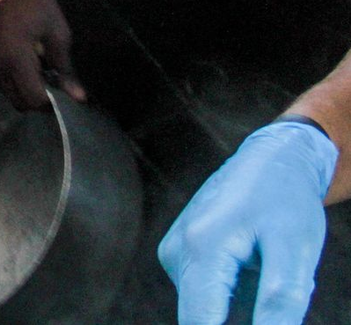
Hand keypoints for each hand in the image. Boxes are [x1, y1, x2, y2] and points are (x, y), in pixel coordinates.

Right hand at [0, 0, 84, 109]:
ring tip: (20, 53)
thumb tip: (78, 97)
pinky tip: (3, 47)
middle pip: (16, 99)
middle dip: (32, 91)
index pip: (33, 100)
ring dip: (14, 80)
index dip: (49, 101)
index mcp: (14, 58)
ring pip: (1, 88)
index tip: (57, 91)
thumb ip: (64, 67)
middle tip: (41, 70)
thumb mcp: (55, 30)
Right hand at [158, 120, 337, 324]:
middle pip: (200, 319)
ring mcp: (174, 251)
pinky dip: (232, 296)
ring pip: (204, 310)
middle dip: (241, 319)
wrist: (270, 160)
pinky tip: (254, 268)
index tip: (259, 318)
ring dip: (238, 310)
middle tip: (268, 277)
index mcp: (200, 248)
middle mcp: (176, 251)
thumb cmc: (286, 201)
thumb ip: (279, 306)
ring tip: (266, 273)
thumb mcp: (296, 255)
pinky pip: (205, 294)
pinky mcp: (180, 253)